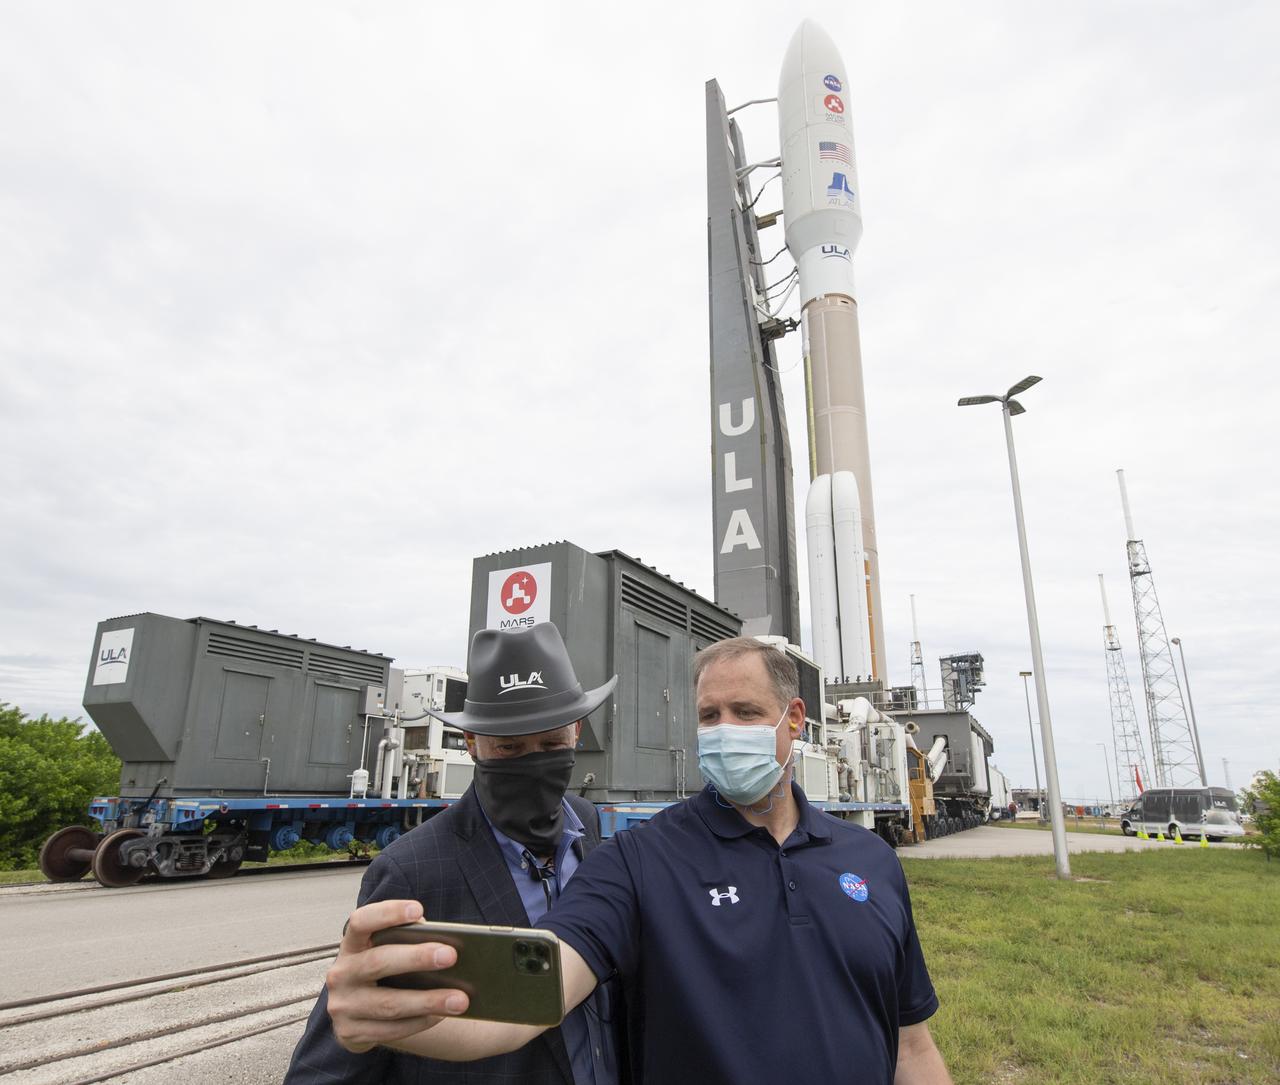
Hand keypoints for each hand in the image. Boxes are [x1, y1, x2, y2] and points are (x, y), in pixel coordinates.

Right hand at [325, 900, 469, 1052]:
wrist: (355, 1012)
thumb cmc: (382, 970)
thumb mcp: (384, 951)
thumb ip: (407, 940)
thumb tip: (444, 942)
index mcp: (351, 945)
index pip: (360, 921)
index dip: (387, 913)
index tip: (418, 909)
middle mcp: (341, 974)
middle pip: (378, 962)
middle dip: (416, 958)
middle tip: (451, 956)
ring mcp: (343, 1006)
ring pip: (389, 1004)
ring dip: (428, 1001)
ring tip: (460, 999)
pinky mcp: (350, 1033)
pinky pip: (391, 1030)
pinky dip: (420, 1022)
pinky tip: (441, 1015)